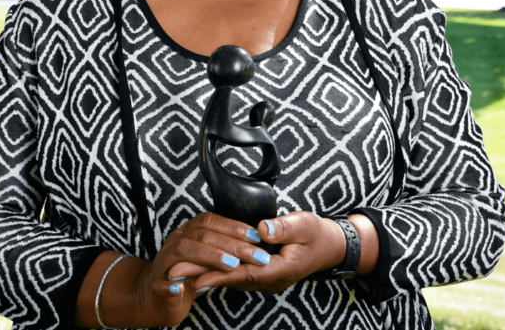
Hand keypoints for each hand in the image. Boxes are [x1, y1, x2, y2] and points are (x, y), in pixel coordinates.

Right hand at [127, 212, 273, 326]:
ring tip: (233, 266)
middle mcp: (175, 243)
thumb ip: (224, 248)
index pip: (210, 222)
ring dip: (209, 257)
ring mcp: (164, 264)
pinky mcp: (157, 288)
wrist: (154, 297)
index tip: (256, 235)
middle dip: (233, 245)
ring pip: (184, 251)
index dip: (233, 227)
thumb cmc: (187, 275)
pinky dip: (171, 287)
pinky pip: (162, 285)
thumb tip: (255, 238)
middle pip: (202, 236)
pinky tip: (182, 289)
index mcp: (188, 233)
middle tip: (257, 255)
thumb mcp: (208, 259)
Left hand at [190, 211, 345, 294]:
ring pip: (230, 278)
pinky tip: (200, 268)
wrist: (330, 246)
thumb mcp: (304, 225)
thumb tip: (260, 229)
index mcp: (279, 269)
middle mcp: (269, 279)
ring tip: (178, 273)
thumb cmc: (317, 234)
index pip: (243, 273)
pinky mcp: (261, 272)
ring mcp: (265, 278)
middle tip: (174, 275)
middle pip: (231, 279)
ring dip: (205, 274)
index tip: (195, 277)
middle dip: (202, 276)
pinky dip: (217, 271)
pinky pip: (235, 273)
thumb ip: (282, 228)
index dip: (218, 274)